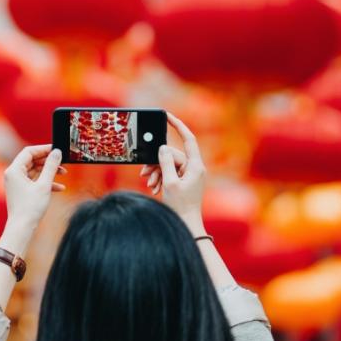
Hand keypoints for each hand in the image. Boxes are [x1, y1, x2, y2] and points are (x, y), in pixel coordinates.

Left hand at [0, 145, 64, 250]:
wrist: (22, 228)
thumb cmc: (30, 208)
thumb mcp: (44, 185)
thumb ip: (51, 167)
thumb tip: (57, 153)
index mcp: (14, 170)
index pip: (29, 151)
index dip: (43, 149)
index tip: (56, 150)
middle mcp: (13, 174)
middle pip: (32, 160)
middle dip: (48, 162)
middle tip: (62, 162)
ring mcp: (17, 183)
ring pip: (35, 171)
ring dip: (49, 172)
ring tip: (63, 174)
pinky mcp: (21, 191)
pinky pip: (34, 181)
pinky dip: (46, 182)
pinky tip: (59, 188)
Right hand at [140, 112, 205, 233]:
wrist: (186, 225)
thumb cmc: (180, 206)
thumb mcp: (169, 182)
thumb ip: (165, 162)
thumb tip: (163, 147)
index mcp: (196, 166)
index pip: (188, 139)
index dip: (178, 125)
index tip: (167, 116)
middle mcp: (195, 168)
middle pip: (173, 155)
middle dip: (157, 163)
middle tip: (145, 174)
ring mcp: (191, 175)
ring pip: (170, 165)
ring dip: (158, 173)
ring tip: (150, 185)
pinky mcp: (185, 181)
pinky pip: (171, 173)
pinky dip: (162, 179)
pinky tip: (155, 189)